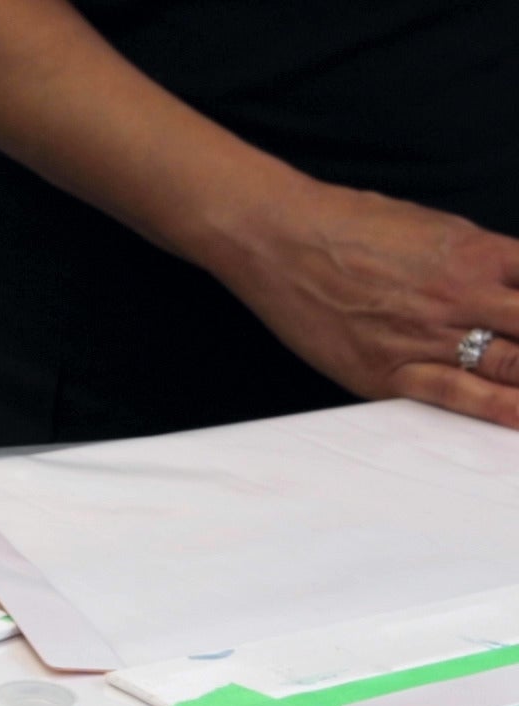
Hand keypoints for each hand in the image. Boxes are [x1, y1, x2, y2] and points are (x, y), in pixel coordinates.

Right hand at [207, 181, 518, 426]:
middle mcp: (464, 295)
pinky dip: (500, 411)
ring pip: (514, 367)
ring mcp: (427, 335)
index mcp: (480, 253)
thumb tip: (510, 283)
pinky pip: (456, 396)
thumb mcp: (432, 227)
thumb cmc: (349, 226)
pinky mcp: (388, 370)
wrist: (278, 236)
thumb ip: (482, 259)